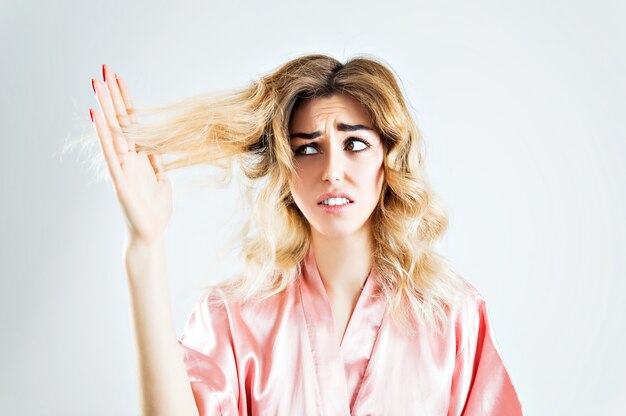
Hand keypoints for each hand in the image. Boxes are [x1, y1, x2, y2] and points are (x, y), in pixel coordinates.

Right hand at [90, 64, 171, 245]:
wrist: (151, 234)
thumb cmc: (155, 209)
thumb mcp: (162, 178)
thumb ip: (156, 160)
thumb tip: (158, 142)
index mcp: (137, 157)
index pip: (130, 122)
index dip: (126, 100)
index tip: (120, 78)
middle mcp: (126, 158)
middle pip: (118, 120)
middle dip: (111, 95)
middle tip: (103, 69)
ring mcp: (120, 167)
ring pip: (111, 131)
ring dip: (104, 107)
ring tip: (96, 84)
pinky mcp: (119, 180)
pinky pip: (109, 154)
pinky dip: (103, 135)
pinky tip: (96, 117)